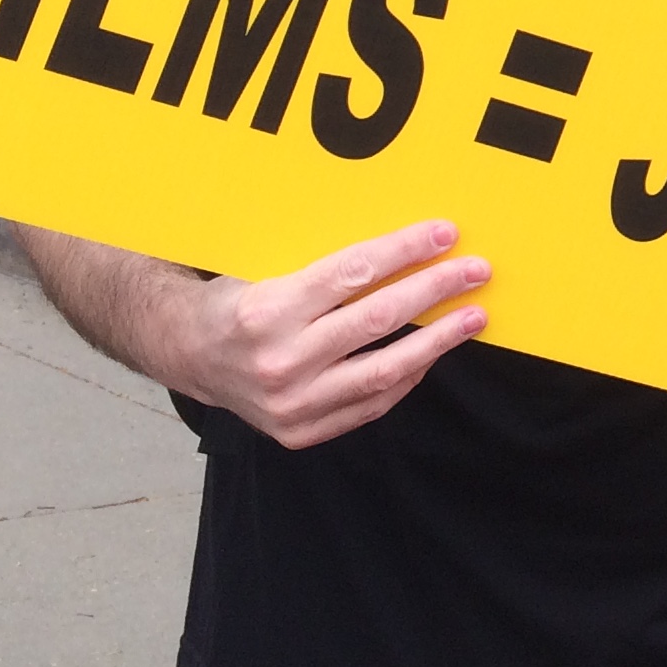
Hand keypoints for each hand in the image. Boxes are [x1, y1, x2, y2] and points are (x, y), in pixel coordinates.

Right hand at [167, 220, 490, 448]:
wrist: (189, 356)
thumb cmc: (240, 300)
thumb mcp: (267, 268)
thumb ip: (327, 267)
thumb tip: (405, 243)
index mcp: (266, 308)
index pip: (352, 272)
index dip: (404, 250)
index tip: (445, 234)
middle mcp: (278, 359)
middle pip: (377, 319)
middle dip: (435, 290)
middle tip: (477, 270)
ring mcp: (290, 403)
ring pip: (384, 369)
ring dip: (439, 340)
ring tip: (474, 317)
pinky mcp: (300, 431)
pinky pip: (372, 404)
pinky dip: (408, 376)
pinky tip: (433, 352)